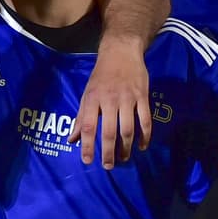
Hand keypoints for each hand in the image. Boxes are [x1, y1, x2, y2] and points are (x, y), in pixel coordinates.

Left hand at [69, 37, 149, 168]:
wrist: (121, 52)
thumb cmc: (101, 76)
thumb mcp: (87, 94)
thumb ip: (80, 118)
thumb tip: (72, 140)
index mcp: (92, 99)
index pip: (88, 126)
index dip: (87, 145)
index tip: (87, 161)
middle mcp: (109, 99)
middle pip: (108, 131)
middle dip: (108, 152)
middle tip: (108, 166)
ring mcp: (128, 98)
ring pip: (128, 128)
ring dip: (126, 147)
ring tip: (123, 158)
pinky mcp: (143, 96)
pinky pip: (145, 120)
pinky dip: (145, 135)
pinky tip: (142, 146)